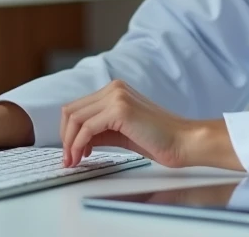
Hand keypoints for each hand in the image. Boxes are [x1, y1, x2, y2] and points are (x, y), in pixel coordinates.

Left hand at [60, 80, 242, 170]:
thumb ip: (99, 131)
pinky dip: (79, 144)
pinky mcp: (120, 109)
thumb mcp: (122, 132)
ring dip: (69, 143)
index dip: (68, 131)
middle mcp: (114, 88)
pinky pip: (87, 128)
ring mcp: (117, 96)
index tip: (69, 152)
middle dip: (65, 137)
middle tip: (68, 159)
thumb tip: (76, 141)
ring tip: (73, 161)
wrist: (183, 141)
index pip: (78, 107)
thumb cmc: (158, 139)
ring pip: (75, 118)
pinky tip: (83, 156)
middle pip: (71, 110)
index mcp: (115, 90)